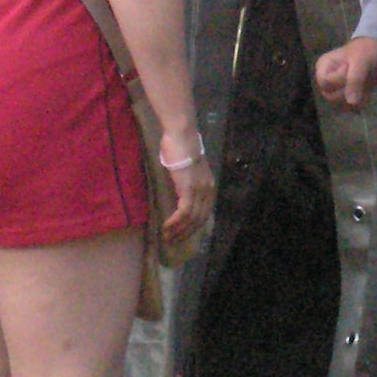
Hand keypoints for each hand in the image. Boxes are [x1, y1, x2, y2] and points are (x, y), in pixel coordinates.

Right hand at [157, 128, 215, 246]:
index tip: (182, 235)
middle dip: (186, 233)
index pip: (204, 214)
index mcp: (209, 187)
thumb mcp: (187, 169)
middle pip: (199, 220)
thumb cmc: (180, 147)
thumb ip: (186, 182)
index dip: (193, 227)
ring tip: (167, 238)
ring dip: (178, 231)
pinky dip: (175, 222)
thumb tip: (178, 194)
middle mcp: (208, 191)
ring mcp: (200, 190)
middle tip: (173, 241)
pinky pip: (183, 212)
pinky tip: (166, 228)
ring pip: (191, 219)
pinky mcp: (189, 189)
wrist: (181, 135)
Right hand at [314, 37, 376, 110]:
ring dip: (358, 96)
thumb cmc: (365, 51)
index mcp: (323, 67)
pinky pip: (351, 106)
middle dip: (350, 89)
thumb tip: (351, 102)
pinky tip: (368, 88)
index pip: (325, 83)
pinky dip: (362, 100)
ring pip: (342, 104)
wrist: (375, 49)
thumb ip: (355, 80)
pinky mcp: (345, 96)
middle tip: (362, 77)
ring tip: (367, 81)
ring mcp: (334, 89)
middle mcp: (325, 80)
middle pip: (331, 96)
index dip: (340, 79)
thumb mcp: (361, 62)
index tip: (350, 68)